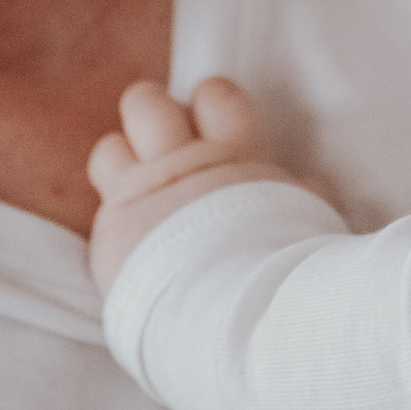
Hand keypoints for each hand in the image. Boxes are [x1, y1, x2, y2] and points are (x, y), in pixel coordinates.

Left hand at [89, 75, 296, 293]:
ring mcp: (143, 194)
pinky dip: (114, 206)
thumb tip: (306, 180)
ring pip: (109, 148)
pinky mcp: (116, 227)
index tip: (214, 125)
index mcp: (238, 155)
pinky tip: (130, 229)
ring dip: (121, 162)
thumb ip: (301, 193)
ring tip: (140, 189)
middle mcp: (183, 165)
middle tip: (164, 148)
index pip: (217, 96)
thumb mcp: (309, 221)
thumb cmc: (284, 269)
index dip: (210, 104)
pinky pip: (101, 199)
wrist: (239, 312)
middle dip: (150, 117)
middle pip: (146, 105)